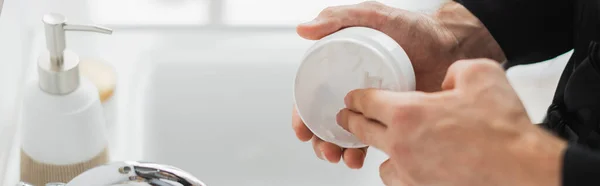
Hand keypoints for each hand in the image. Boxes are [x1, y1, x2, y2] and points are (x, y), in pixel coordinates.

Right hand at [293, 0, 504, 168]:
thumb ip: (338, 18)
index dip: (303, 116)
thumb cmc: (413, 28)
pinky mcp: (395, 119)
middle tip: (327, 150)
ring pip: (349, 136)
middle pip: (327, 122)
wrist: (450, 45)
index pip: (313, 97)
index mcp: (342, 70)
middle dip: (321, 142)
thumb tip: (305, 30)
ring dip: (341, 152)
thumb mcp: (372, 17)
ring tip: (346, 158)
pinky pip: (376, 140)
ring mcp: (375, 107)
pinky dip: (366, 152)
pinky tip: (365, 158)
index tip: (303, 130)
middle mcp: (355, 90)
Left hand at [337, 58, 566, 185]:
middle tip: (349, 119)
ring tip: (393, 144)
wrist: (519, 168)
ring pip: (381, 162)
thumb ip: (454, 71)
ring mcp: (410, 171)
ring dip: (384, 151)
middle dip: (353, 122)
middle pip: (363, 132)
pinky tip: (415, 165)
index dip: (356, 98)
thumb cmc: (501, 128)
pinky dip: (403, 172)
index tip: (352, 99)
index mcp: (408, 113)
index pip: (366, 103)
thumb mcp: (480, 74)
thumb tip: (446, 82)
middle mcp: (401, 144)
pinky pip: (400, 180)